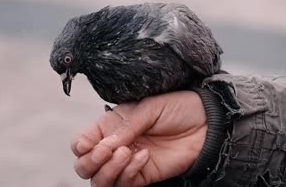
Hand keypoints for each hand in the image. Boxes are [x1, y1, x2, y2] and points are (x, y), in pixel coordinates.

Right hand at [71, 91, 207, 186]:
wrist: (205, 122)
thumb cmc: (177, 107)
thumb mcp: (148, 108)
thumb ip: (125, 128)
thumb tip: (104, 146)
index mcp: (111, 125)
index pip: (82, 142)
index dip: (80, 146)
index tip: (92, 143)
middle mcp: (115, 146)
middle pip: (85, 166)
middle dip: (89, 162)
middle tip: (107, 151)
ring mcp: (128, 163)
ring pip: (100, 181)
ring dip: (108, 170)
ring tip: (127, 153)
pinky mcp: (143, 176)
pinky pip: (124, 185)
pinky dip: (127, 174)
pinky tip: (144, 156)